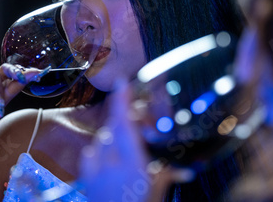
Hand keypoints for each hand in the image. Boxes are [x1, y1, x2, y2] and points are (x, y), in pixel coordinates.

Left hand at [79, 79, 194, 201]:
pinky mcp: (86, 177)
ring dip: (113, 139)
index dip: (122, 101)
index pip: (126, 124)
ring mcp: (95, 169)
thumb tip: (186, 169)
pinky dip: (100, 153)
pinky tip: (108, 162)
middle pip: (114, 128)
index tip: (122, 82)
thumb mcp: (157, 191)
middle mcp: (112, 162)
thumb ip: (167, 175)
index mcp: (134, 163)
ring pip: (102, 140)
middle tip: (134, 123)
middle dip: (123, 121)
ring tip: (124, 153)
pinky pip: (92, 153)